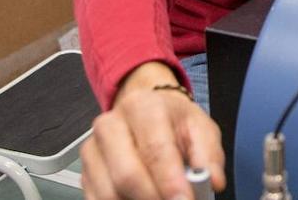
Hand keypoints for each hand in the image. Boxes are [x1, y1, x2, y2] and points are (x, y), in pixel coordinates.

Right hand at [81, 62, 224, 199]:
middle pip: (126, 175)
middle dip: (153, 198)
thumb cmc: (172, 121)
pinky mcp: (86, 171)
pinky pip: (98, 199)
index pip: (155, 150)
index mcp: (143, 107)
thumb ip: (209, 155)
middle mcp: (111, 124)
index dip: (170, 181)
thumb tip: (211, 181)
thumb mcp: (200, 128)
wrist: (146, 109)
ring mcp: (93, 148)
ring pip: (109, 193)